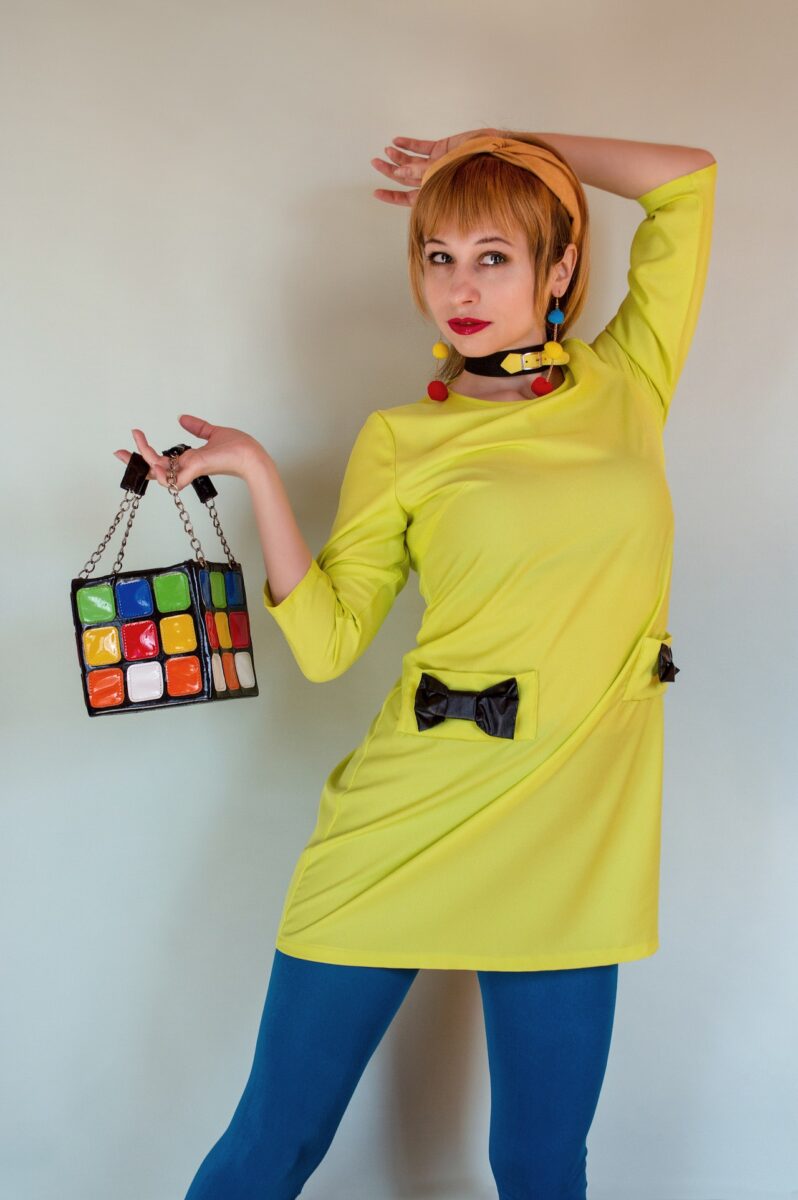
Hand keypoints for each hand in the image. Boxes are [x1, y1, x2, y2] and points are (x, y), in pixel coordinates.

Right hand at [113, 414, 268, 490]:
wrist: (251, 455)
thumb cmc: (238, 448)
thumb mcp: (212, 432)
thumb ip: (197, 427)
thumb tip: (181, 418)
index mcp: (187, 460)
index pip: (160, 461)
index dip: (143, 453)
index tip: (131, 440)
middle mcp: (185, 467)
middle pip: (151, 469)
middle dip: (133, 461)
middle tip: (117, 451)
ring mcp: (188, 470)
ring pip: (157, 472)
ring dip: (144, 459)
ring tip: (139, 440)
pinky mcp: (195, 469)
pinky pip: (171, 478)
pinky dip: (160, 473)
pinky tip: (153, 462)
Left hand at [370, 128, 498, 206]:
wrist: (494, 154)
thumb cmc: (473, 170)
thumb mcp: (443, 172)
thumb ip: (420, 171)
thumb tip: (397, 172)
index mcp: (433, 192)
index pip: (407, 197)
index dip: (391, 195)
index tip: (376, 192)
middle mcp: (433, 179)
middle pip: (405, 177)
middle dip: (389, 170)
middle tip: (375, 162)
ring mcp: (436, 163)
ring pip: (412, 160)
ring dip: (398, 155)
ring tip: (386, 150)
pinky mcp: (442, 148)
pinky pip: (422, 146)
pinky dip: (410, 143)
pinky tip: (398, 140)